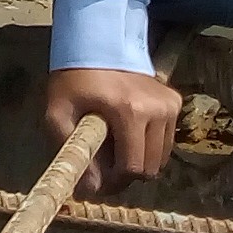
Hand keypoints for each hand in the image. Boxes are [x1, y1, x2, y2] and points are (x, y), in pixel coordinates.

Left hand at [47, 66, 181, 192]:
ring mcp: (170, 105)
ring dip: (139, 161)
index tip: (97, 180)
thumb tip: (92, 189)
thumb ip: (73, 151)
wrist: (98, 44)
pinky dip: (149, 145)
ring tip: (114, 148)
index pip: (133, 168)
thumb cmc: (74, 79)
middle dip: (127, 175)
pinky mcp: (175, 102)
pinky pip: (166, 140)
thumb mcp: (58, 113)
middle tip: (104, 167)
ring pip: (161, 157)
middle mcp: (157, 109)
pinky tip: (128, 133)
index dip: (114, 181)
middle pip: (150, 167)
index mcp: (129, 112)